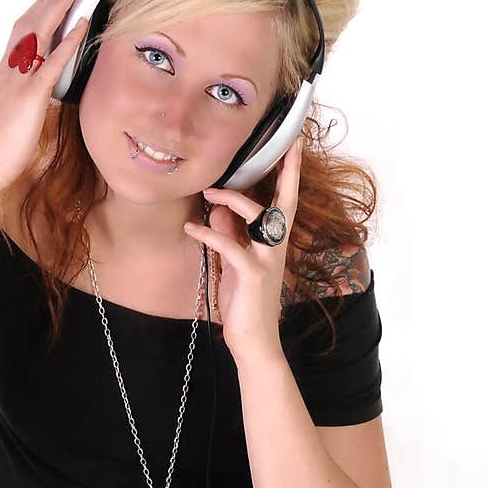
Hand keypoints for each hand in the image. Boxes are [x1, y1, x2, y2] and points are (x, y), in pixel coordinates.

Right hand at [0, 0, 88, 190]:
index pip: (21, 31)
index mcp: (5, 72)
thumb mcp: (13, 110)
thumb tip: (41, 86)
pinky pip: (52, 62)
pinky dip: (68, 41)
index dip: (38, 9)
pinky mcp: (30, 96)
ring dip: (58, 8)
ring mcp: (19, 80)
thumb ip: (25, 93)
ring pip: (38, 33)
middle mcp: (10, 69)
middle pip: (30, 23)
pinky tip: (81, 25)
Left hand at [184, 136, 302, 361]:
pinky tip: (191, 229)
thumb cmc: (245, 302)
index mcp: (274, 244)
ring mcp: (267, 260)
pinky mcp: (252, 275)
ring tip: (207, 195)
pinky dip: (209, 234)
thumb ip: (231, 235)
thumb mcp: (235, 263)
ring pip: (257, 217)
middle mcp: (276, 248)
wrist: (253, 341)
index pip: (285, 204)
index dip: (291, 176)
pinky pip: (230, 245)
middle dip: (287, 173)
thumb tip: (218, 208)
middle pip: (283, 203)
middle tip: (283, 146)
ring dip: (231, 201)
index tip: (295, 147)